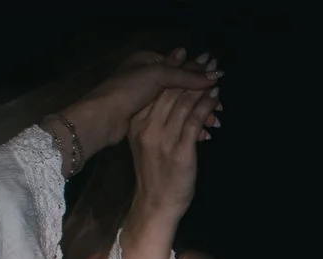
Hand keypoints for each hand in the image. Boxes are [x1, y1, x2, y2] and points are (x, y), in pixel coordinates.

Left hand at [61, 48, 219, 154]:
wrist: (102, 118)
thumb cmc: (128, 90)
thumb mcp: (158, 76)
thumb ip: (185, 76)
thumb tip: (213, 74)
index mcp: (146, 60)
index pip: (179, 66)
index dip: (199, 76)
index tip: (218, 85)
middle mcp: (145, 76)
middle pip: (180, 87)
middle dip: (201, 98)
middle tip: (220, 108)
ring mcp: (143, 99)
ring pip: (177, 105)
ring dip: (197, 114)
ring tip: (213, 124)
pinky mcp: (142, 118)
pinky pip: (170, 119)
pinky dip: (185, 125)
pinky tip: (200, 134)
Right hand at [123, 74, 220, 240]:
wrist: (155, 205)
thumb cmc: (154, 175)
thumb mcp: (147, 143)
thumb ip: (155, 121)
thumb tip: (174, 99)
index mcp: (137, 123)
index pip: (156, 89)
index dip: (174, 70)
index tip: (188, 57)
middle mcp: (148, 128)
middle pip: (171, 91)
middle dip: (192, 72)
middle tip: (208, 59)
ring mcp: (163, 139)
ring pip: (184, 103)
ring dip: (203, 86)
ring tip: (216, 73)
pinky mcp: (179, 151)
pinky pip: (194, 120)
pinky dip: (206, 105)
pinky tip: (215, 95)